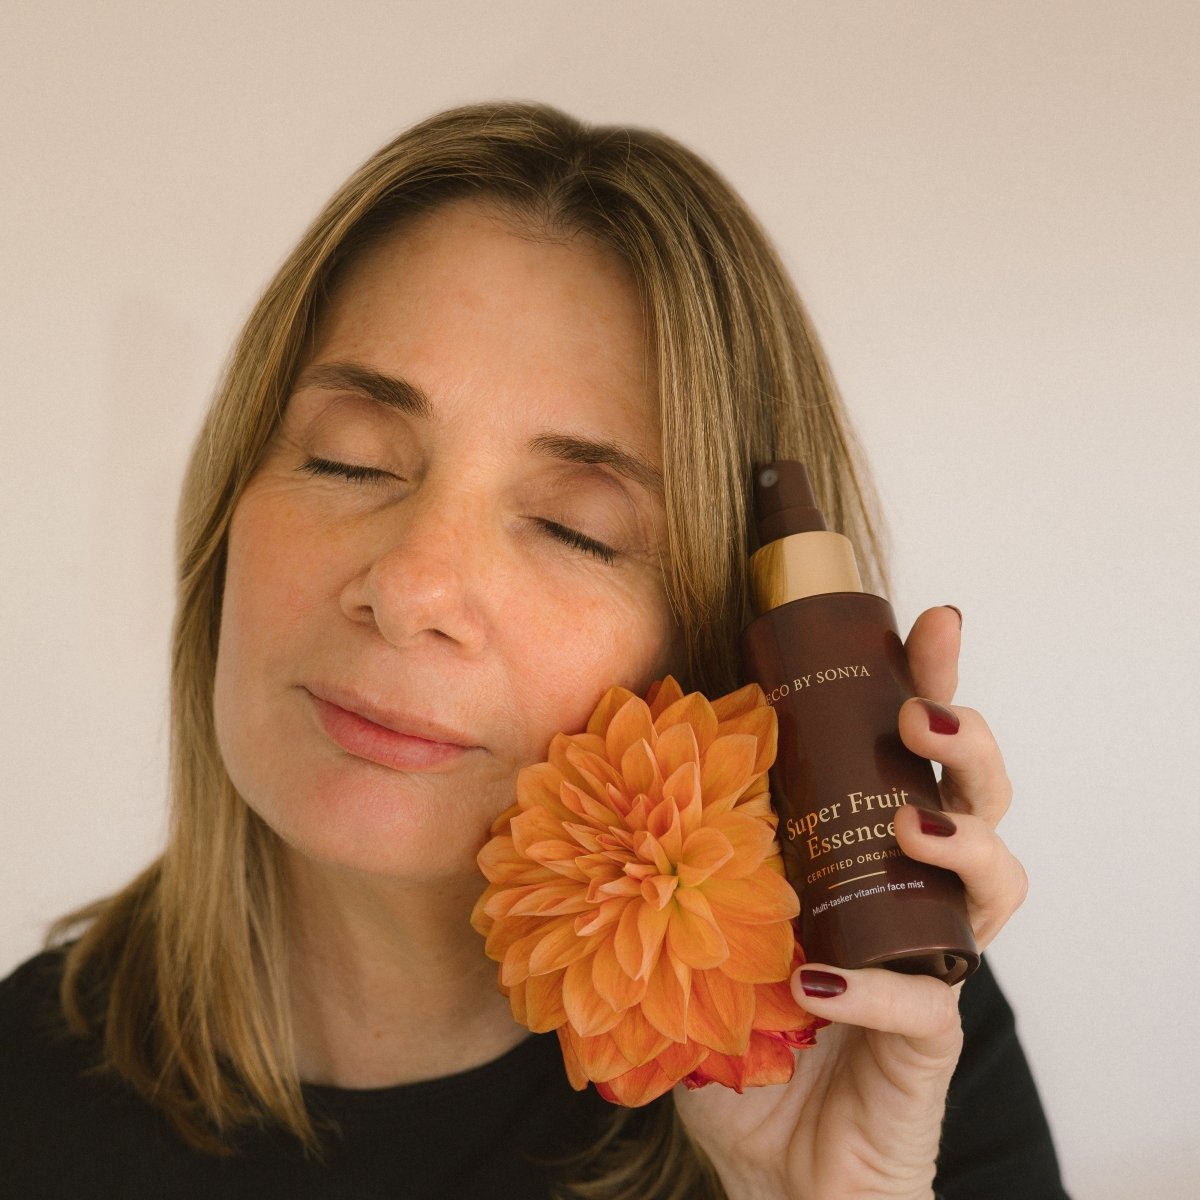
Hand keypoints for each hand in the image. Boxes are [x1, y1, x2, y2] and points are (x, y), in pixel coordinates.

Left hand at [674, 605, 1027, 1198]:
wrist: (770, 1159)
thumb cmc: (735, 1020)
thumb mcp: (693, 911)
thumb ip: (675, 838)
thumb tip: (614, 737)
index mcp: (859, 844)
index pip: (907, 751)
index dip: (929, 681)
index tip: (927, 623)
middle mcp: (911, 890)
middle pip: (979, 796)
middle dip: (967, 741)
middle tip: (919, 716)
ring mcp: (932, 961)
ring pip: (998, 881)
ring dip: (961, 840)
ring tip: (909, 825)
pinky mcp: (930, 1040)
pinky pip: (928, 1005)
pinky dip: (875, 990)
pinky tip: (816, 982)